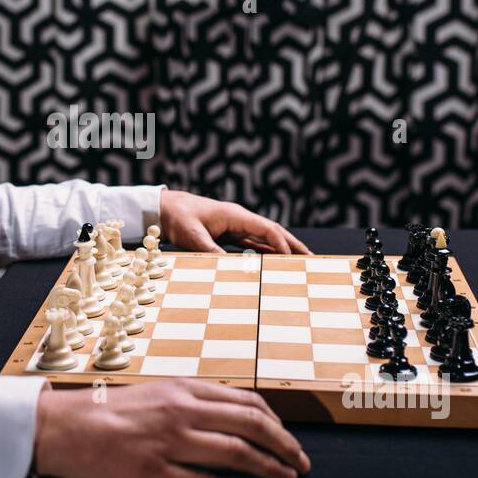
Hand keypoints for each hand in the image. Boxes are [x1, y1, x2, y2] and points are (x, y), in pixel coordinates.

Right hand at [32, 379, 310, 477]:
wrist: (63, 427)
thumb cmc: (106, 410)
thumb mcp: (156, 392)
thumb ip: (192, 400)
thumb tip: (232, 414)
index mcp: (184, 389)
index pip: (247, 403)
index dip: (277, 423)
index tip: (288, 437)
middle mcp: (182, 412)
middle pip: (252, 426)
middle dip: (285, 446)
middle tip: (301, 462)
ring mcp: (171, 444)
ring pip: (237, 454)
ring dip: (270, 466)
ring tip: (287, 477)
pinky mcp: (156, 474)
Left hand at [159, 188, 310, 253]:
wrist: (165, 209)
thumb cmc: (179, 218)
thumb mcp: (193, 237)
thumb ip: (213, 252)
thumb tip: (233, 269)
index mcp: (235, 215)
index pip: (267, 229)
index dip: (281, 244)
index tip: (293, 259)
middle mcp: (239, 219)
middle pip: (273, 232)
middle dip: (293, 245)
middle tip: (312, 258)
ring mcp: (235, 226)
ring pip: (265, 238)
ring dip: (282, 250)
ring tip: (300, 262)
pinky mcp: (229, 234)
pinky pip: (253, 243)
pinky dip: (266, 252)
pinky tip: (276, 261)